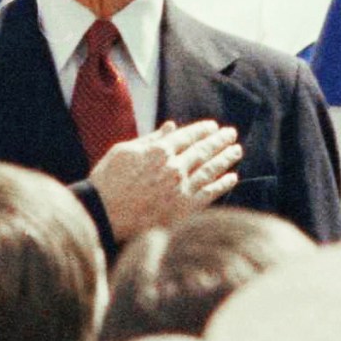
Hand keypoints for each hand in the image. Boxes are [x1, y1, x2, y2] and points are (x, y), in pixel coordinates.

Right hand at [91, 120, 242, 242]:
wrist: (103, 214)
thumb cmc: (108, 181)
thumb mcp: (124, 151)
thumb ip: (150, 139)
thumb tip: (171, 126)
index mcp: (159, 150)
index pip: (188, 135)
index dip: (203, 130)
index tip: (214, 126)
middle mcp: (174, 167)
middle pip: (203, 150)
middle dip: (220, 140)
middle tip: (231, 134)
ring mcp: (181, 188)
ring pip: (211, 169)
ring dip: (226, 158)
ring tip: (237, 150)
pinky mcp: (184, 209)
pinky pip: (209, 193)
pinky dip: (223, 184)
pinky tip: (232, 178)